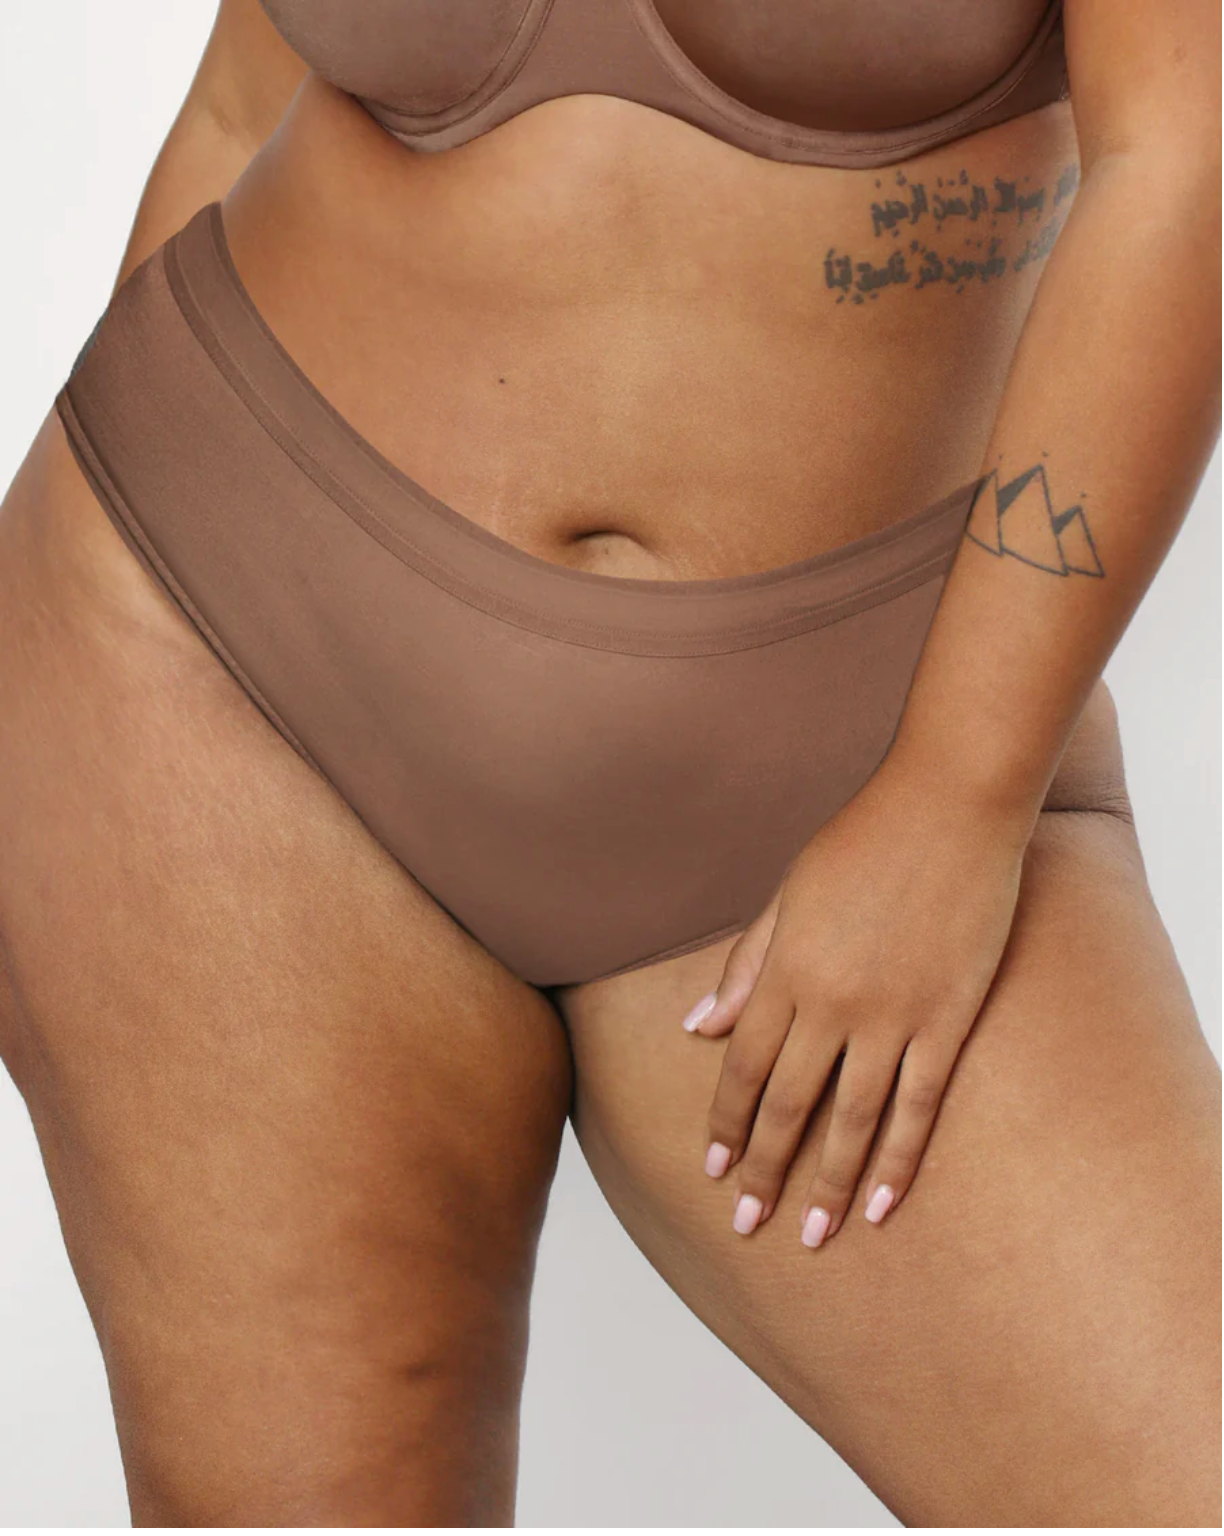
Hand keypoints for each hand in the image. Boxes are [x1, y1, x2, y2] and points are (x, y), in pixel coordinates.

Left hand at [680, 756, 1036, 1246]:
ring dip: (828, 1183)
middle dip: (763, 1168)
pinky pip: (919, 1106)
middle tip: (747, 1224)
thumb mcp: (787, 895)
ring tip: (812, 1233)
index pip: (744, 1068)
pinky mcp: (948, 1019)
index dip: (726, 1122)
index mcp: (786, 971)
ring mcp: (893, 1016)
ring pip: (851, 1120)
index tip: (713, 1168)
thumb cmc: (862, 840)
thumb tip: (700, 1027)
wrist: (949, 805)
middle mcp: (832, 1003)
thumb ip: (746, 964)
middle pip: (788, 1104)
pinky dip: (899, 1159)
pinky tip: (884, 1205)